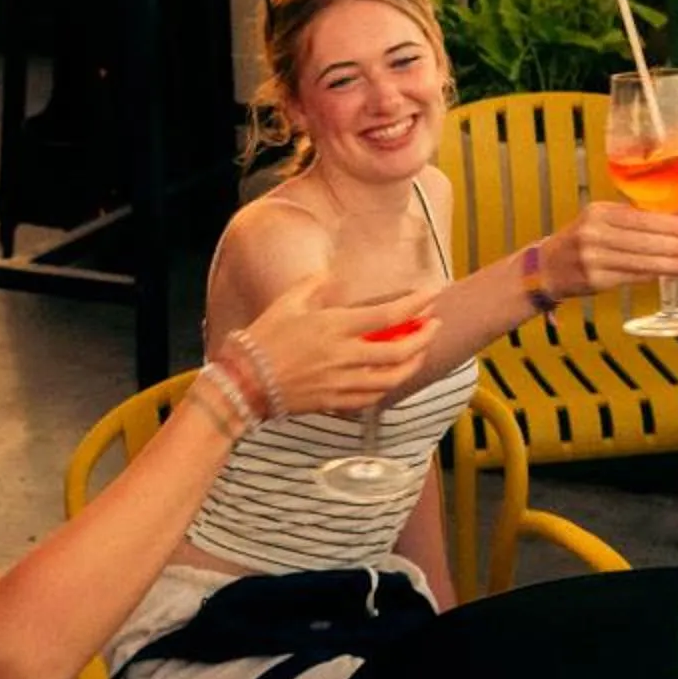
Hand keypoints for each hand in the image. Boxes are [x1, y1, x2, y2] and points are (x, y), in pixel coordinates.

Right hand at [244, 273, 441, 414]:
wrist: (243, 382)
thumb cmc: (263, 339)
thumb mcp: (287, 303)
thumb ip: (313, 285)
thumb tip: (331, 275)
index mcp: (334, 327)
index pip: (388, 315)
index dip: (416, 304)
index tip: (432, 294)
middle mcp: (343, 356)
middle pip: (400, 351)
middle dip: (424, 337)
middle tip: (434, 325)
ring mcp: (341, 383)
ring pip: (392, 378)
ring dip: (412, 364)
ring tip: (419, 351)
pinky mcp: (335, 403)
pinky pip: (372, 398)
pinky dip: (388, 386)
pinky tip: (392, 376)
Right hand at [547, 200, 677, 296]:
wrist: (546, 268)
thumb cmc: (580, 241)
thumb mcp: (601, 220)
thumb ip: (635, 217)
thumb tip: (677, 214)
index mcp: (598, 213)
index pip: (641, 218)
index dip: (669, 225)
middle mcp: (594, 234)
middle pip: (644, 241)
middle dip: (676, 246)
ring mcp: (593, 259)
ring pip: (642, 261)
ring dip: (673, 264)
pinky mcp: (596, 280)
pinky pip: (632, 276)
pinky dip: (654, 275)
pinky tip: (671, 273)